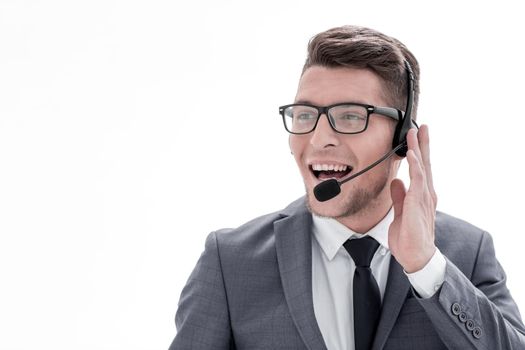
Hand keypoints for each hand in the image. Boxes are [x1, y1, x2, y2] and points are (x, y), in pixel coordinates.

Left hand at [388, 125, 437, 272]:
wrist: (415, 257)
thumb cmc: (409, 238)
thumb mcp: (401, 212)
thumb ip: (399, 196)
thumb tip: (396, 182)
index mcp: (420, 196)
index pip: (420, 169)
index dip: (418, 152)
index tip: (415, 137)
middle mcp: (425, 194)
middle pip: (425, 164)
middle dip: (423, 144)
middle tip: (421, 126)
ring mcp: (424, 199)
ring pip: (423, 169)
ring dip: (419, 150)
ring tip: (416, 133)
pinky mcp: (419, 204)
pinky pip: (418, 182)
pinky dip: (416, 167)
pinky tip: (413, 156)